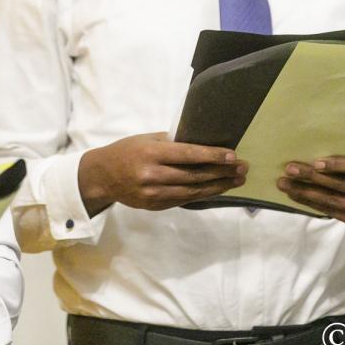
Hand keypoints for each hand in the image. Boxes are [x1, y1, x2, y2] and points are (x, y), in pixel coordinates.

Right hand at [78, 133, 245, 215]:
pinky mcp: (155, 206)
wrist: (102, 176)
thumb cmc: (126, 151)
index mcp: (152, 153)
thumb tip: (201, 142)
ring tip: (236, 181)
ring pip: (193, 191)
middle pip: (195, 175)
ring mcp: (154, 193)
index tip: (233, 156)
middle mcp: (153, 175)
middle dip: (222, 172)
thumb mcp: (146, 139)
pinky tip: (217, 190)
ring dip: (218, 186)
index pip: (188, 154)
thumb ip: (171, 142)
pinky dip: (203, 195)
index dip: (212, 156)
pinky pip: (184, 200)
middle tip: (242, 169)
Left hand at [276, 155, 344, 233]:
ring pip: (332, 201)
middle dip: (312, 178)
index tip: (316, 163)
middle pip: (340, 186)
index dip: (338, 165)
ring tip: (285, 184)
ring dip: (305, 193)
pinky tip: (296, 195)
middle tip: (290, 170)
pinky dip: (311, 203)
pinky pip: (331, 212)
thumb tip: (315, 156)